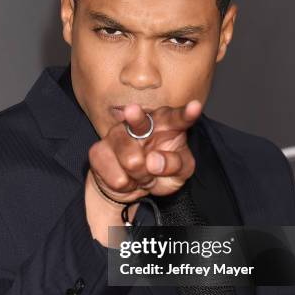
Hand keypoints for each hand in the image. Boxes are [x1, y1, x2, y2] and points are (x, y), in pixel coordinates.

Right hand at [88, 100, 202, 203]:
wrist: (130, 186)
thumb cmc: (160, 172)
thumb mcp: (179, 172)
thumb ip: (175, 165)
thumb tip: (154, 161)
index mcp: (167, 123)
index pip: (177, 118)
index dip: (186, 114)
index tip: (195, 108)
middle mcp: (140, 123)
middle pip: (138, 121)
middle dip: (135, 117)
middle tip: (132, 111)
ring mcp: (116, 134)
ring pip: (131, 160)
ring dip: (141, 177)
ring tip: (143, 176)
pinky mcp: (98, 151)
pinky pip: (117, 177)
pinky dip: (126, 185)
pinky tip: (127, 179)